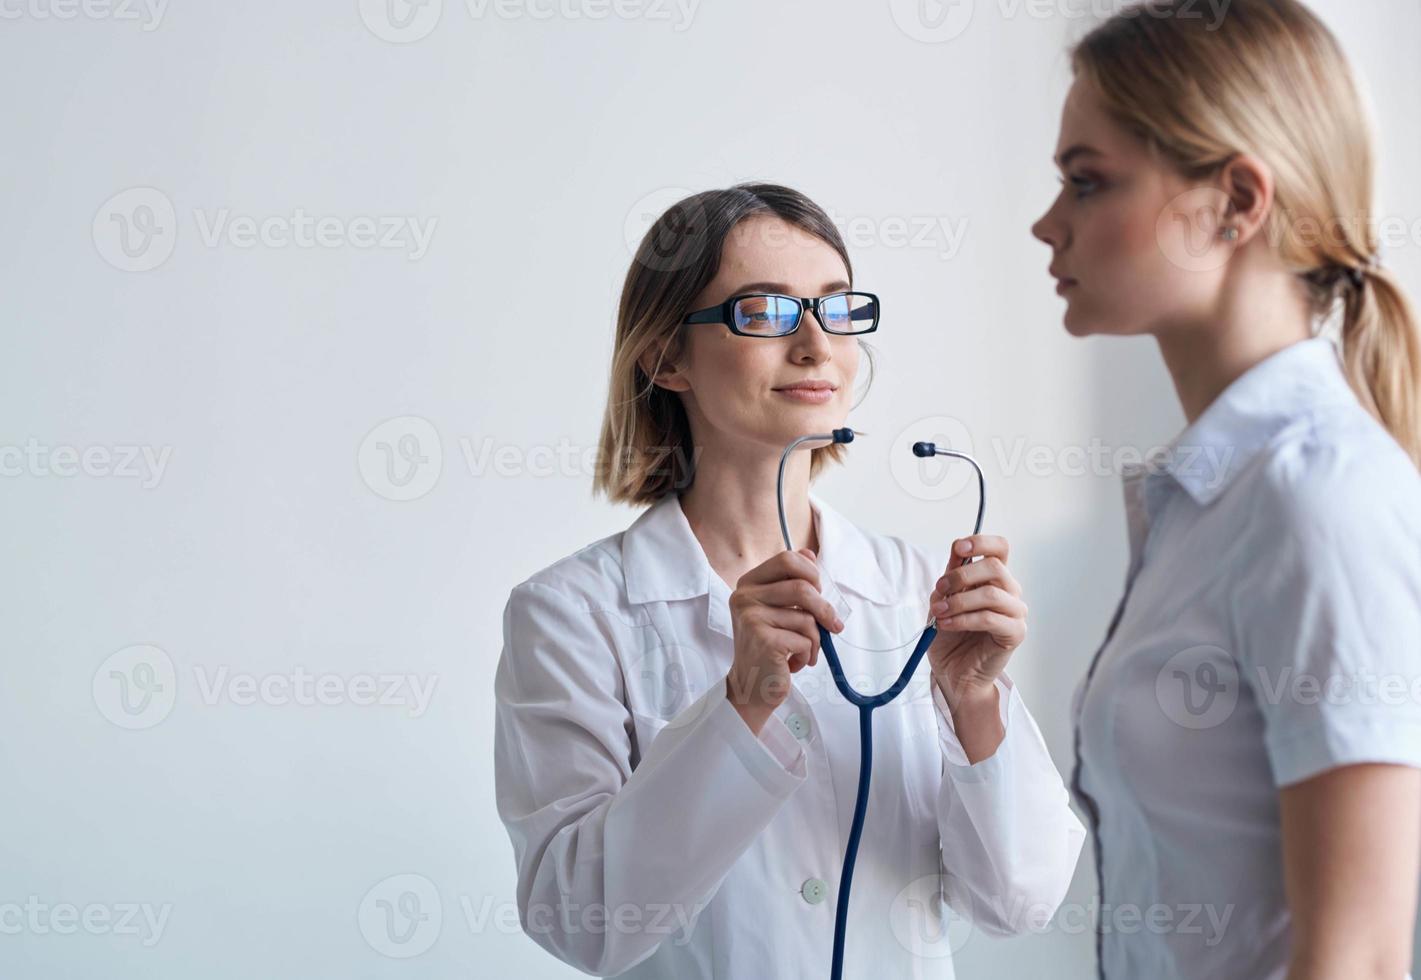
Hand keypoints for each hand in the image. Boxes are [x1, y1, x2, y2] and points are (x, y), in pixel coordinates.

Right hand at [726, 547, 843, 733]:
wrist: (753, 687)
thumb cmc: (770, 647)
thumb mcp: (780, 610)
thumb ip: (792, 582)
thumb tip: (809, 552)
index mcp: (748, 584)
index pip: (787, 560)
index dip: (811, 574)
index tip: (818, 593)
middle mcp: (744, 597)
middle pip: (802, 586)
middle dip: (823, 608)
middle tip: (830, 625)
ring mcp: (751, 618)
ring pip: (807, 617)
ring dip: (815, 639)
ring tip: (803, 651)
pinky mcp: (763, 639)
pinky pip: (805, 639)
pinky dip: (807, 654)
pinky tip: (793, 663)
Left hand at [926, 534, 1027, 710]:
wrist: (952, 671)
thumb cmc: (949, 635)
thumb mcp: (942, 600)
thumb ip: (951, 578)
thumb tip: (957, 553)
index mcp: (993, 578)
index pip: (1000, 548)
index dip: (981, 542)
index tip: (958, 549)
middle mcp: (1009, 591)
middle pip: (995, 567)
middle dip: (961, 575)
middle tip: (940, 589)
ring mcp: (1015, 612)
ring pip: (992, 593)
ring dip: (960, 601)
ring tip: (940, 613)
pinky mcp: (1015, 633)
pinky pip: (991, 618)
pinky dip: (964, 619)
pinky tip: (947, 624)